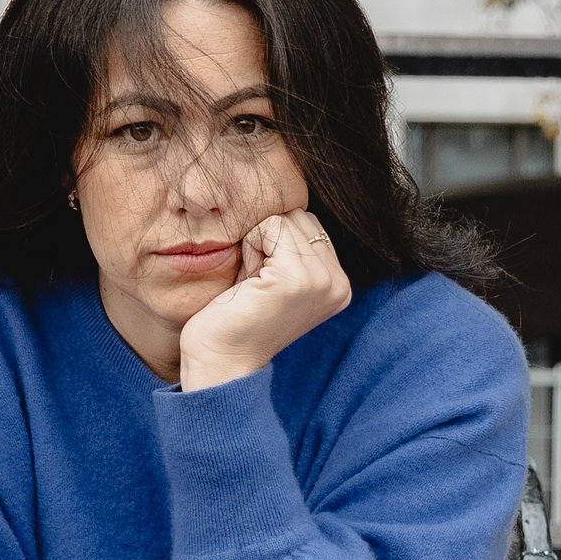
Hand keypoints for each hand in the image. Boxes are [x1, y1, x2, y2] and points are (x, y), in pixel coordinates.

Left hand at [177, 209, 351, 391]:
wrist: (221, 362)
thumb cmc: (237, 319)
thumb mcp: (276, 277)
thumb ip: (294, 247)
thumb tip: (288, 197)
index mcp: (339, 284)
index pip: (309, 224)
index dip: (276, 245)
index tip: (265, 285)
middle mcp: (339, 283)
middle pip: (300, 217)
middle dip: (269, 242)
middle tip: (256, 285)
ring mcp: (321, 281)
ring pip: (285, 219)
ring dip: (258, 245)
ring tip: (253, 285)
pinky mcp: (295, 278)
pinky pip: (270, 226)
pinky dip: (251, 247)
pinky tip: (248, 283)